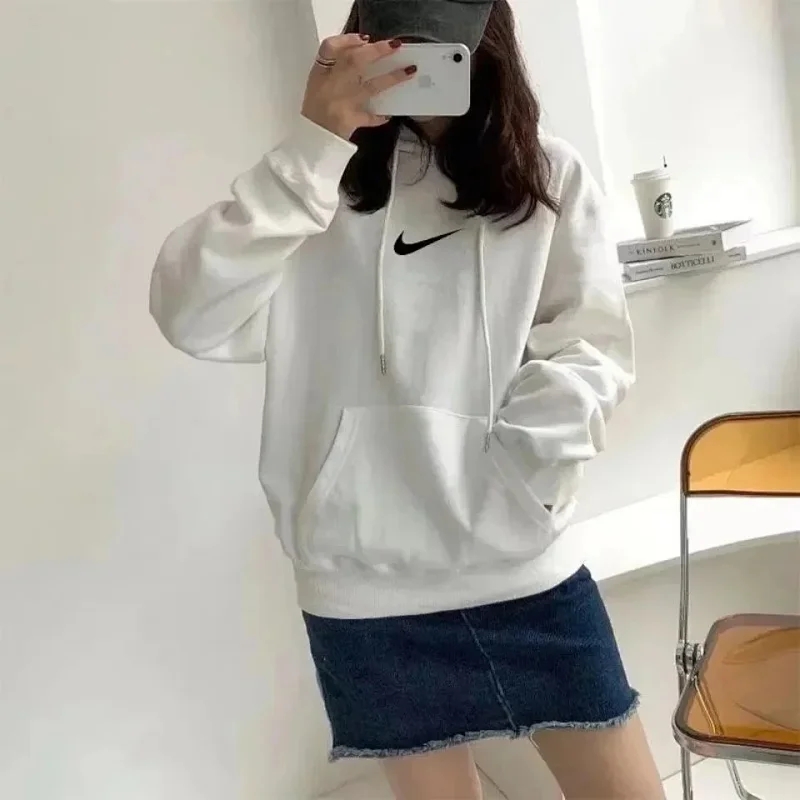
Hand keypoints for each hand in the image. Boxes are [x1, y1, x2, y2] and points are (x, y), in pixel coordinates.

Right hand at [301, 35, 416, 140]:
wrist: (311, 139)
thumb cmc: (315, 109)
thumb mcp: (317, 83)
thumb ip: (334, 66)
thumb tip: (363, 47)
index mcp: (320, 72)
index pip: (329, 47)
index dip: (348, 40)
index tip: (365, 38)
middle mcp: (331, 84)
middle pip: (355, 61)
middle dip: (377, 51)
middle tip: (396, 46)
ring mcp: (342, 102)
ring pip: (370, 86)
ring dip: (391, 78)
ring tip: (409, 72)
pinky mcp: (350, 120)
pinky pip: (369, 116)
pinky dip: (379, 116)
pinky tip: (388, 115)